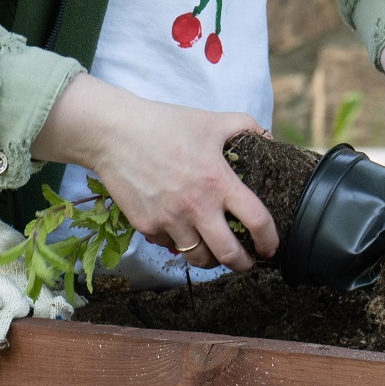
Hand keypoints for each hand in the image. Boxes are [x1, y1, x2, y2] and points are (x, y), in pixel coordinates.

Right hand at [33, 74, 277, 270]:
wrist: (115, 133)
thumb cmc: (164, 124)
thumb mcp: (211, 121)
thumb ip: (245, 127)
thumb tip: (269, 139)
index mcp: (218, 182)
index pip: (257, 221)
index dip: (269, 240)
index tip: (270, 247)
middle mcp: (196, 207)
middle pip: (229, 256)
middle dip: (243, 264)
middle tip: (246, 261)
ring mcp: (170, 220)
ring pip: (199, 259)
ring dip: (211, 259)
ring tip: (215, 252)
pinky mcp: (147, 226)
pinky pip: (170, 246)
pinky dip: (179, 243)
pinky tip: (181, 229)